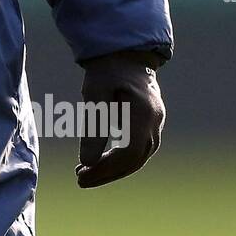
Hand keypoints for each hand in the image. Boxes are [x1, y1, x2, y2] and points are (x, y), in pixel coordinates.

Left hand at [76, 53, 165, 188]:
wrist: (125, 56)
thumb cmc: (107, 71)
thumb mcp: (94, 93)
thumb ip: (93, 126)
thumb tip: (87, 163)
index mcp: (143, 112)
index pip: (129, 152)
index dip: (107, 167)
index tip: (83, 172)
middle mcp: (155, 122)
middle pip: (134, 160)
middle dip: (107, 173)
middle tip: (79, 179)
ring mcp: (156, 125)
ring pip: (137, 159)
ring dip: (112, 170)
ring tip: (84, 173)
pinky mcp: (150, 127)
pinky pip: (137, 151)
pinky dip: (118, 161)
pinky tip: (96, 163)